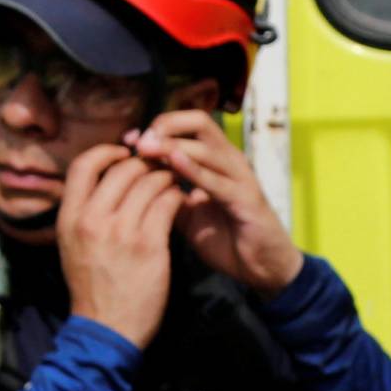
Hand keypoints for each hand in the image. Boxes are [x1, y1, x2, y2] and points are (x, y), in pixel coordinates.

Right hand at [58, 143, 184, 347]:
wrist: (106, 327)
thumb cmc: (92, 287)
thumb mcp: (73, 245)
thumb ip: (84, 213)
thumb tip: (103, 183)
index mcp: (70, 217)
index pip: (84, 165)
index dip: (107, 151)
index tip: (124, 153)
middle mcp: (93, 219)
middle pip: (123, 169)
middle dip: (146, 162)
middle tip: (160, 166)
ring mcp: (122, 232)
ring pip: (149, 182)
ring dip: (166, 176)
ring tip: (174, 181)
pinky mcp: (150, 245)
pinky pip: (167, 204)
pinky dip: (177, 196)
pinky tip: (181, 200)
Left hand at [129, 111, 302, 296]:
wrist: (261, 268)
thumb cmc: (227, 239)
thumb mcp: (187, 215)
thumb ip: (166, 196)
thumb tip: (135, 183)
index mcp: (215, 161)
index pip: (186, 126)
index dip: (156, 127)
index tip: (129, 140)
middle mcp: (229, 161)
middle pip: (199, 122)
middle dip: (165, 125)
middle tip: (138, 142)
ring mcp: (240, 178)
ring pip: (205, 148)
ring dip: (172, 145)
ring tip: (145, 149)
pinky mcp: (246, 200)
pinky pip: (217, 181)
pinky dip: (194, 170)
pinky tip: (173, 163)